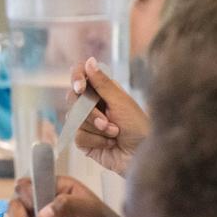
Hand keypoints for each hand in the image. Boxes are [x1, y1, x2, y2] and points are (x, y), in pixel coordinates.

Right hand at [72, 57, 146, 176]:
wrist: (142, 155)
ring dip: (96, 128)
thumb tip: (89, 60)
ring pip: (74, 118)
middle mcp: (94, 105)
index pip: (82, 76)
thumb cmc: (139, 127)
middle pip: (74, 98)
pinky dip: (95, 140)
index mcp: (104, 91)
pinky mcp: (84, 140)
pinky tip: (109, 144)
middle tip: (107, 122)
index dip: (77, 79)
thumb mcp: (121, 102)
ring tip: (114, 134)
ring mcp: (87, 123)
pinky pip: (77, 136)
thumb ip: (102, 83)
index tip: (80, 88)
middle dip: (91, 113)